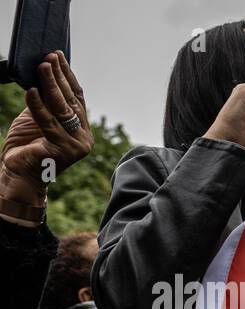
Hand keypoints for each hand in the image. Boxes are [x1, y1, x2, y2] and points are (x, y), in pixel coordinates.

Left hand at [0, 52, 93, 209]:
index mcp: (81, 128)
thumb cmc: (27, 146)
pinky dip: (38, 106)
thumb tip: (43, 74)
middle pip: (71, 100)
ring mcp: (76, 145)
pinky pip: (48, 123)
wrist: (19, 174)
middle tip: (49, 57)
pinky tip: (31, 91)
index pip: (77, 97)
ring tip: (42, 67)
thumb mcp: (37, 118)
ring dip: (51, 85)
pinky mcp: (62, 151)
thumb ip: (45, 102)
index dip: (68, 75)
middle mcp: (83, 137)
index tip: (58, 56)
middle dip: (59, 76)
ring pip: (62, 109)